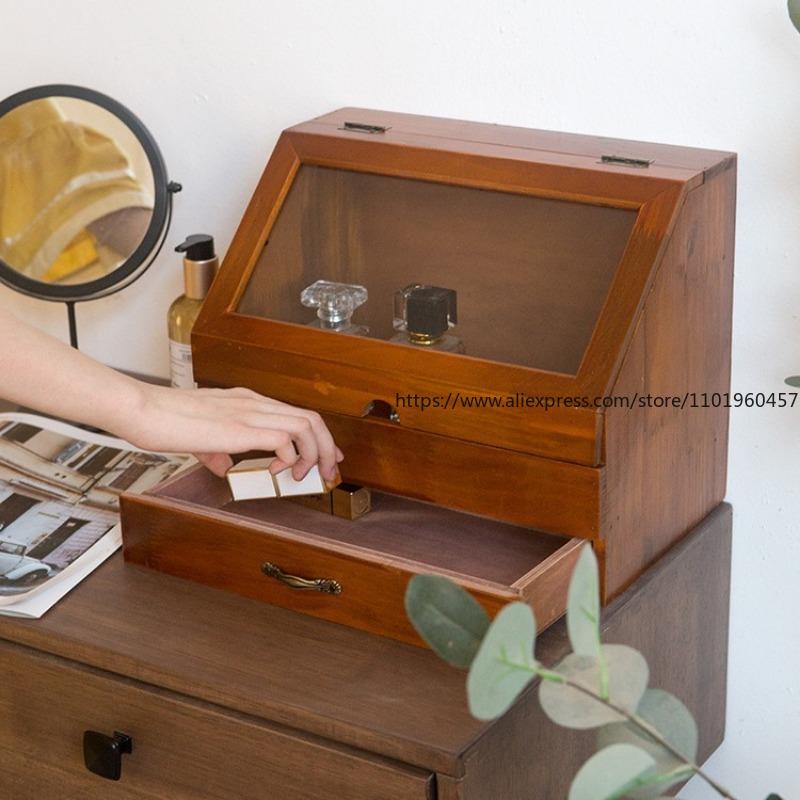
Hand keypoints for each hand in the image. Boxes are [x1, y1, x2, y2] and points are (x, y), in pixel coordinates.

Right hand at [124, 384, 342, 479]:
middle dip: (328, 447)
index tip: (325, 456)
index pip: (296, 413)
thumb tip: (223, 465)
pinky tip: (276, 472)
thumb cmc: (164, 420)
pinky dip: (290, 458)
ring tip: (305, 476)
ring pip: (306, 425)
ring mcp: (249, 413)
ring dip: (315, 454)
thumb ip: (216, 449)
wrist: (144, 410)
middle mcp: (254, 403)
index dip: (318, 437)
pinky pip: (286, 439)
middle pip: (312, 418)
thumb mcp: (199, 436)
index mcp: (247, 401)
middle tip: (329, 470)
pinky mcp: (241, 428)